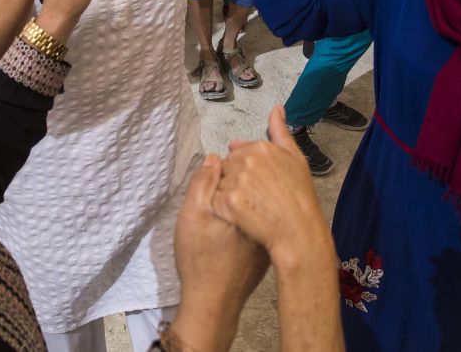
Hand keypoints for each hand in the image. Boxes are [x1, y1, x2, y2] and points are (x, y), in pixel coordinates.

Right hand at [170, 154, 268, 351]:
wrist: (213, 302)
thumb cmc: (199, 259)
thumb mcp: (192, 215)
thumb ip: (203, 183)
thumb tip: (215, 158)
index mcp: (246, 202)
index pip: (242, 168)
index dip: (223, 170)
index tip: (213, 180)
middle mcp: (265, 214)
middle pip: (255, 183)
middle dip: (238, 181)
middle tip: (218, 198)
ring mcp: (269, 231)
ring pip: (258, 201)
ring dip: (245, 198)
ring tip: (223, 215)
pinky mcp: (268, 245)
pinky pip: (261, 219)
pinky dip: (251, 216)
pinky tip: (232, 230)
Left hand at [212, 106, 332, 260]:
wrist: (299, 231)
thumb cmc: (300, 196)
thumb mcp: (295, 158)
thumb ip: (281, 131)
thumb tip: (276, 107)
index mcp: (261, 147)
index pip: (238, 151)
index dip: (247, 170)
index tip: (260, 184)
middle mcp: (246, 159)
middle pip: (227, 166)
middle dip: (236, 180)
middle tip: (256, 198)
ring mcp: (235, 180)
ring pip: (220, 183)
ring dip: (229, 195)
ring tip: (251, 208)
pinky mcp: (227, 201)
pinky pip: (215, 201)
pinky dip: (224, 210)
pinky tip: (241, 216)